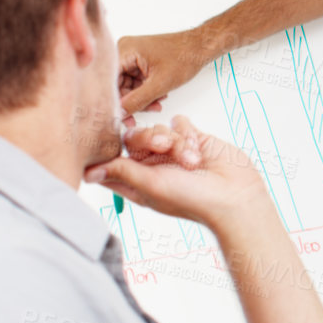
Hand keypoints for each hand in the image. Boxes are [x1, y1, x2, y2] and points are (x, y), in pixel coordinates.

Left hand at [85, 115, 270, 231]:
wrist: (235, 195)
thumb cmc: (192, 199)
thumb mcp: (150, 186)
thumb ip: (121, 171)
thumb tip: (88, 173)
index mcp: (136, 182)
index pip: (110, 162)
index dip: (107, 150)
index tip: (108, 138)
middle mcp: (152, 166)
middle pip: (133, 138)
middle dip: (148, 138)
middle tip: (162, 147)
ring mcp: (172, 151)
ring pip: (158, 128)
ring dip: (174, 141)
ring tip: (190, 160)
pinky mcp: (192, 138)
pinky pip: (179, 123)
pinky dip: (187, 134)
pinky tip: (198, 150)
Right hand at [119, 31, 214, 115]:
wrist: (201, 47)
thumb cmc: (185, 57)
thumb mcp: (160, 84)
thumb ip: (137, 100)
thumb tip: (118, 114)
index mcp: (124, 50)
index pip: (108, 80)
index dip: (112, 100)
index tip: (118, 117)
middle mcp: (124, 51)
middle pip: (116, 84)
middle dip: (130, 102)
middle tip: (137, 118)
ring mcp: (132, 57)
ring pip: (127, 86)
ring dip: (140, 99)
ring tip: (156, 104)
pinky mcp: (140, 62)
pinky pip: (135, 83)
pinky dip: (145, 93)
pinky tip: (158, 97)